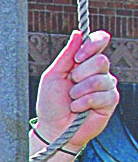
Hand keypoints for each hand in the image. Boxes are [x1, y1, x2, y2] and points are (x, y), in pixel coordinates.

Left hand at [34, 29, 117, 154]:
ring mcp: (107, 86)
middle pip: (100, 61)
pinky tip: (78, 108)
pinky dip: (84, 103)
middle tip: (70, 85)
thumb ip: (66, 55)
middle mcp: (99, 72)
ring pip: (100, 79)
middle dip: (79, 74)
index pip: (99, 41)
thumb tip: (77, 33)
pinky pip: (101, 96)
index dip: (93, 44)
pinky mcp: (111, 101)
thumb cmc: (51, 103)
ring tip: (72, 100)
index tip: (78, 57)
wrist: (53, 128)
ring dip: (79, 92)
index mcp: (85, 62)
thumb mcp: (53, 76)